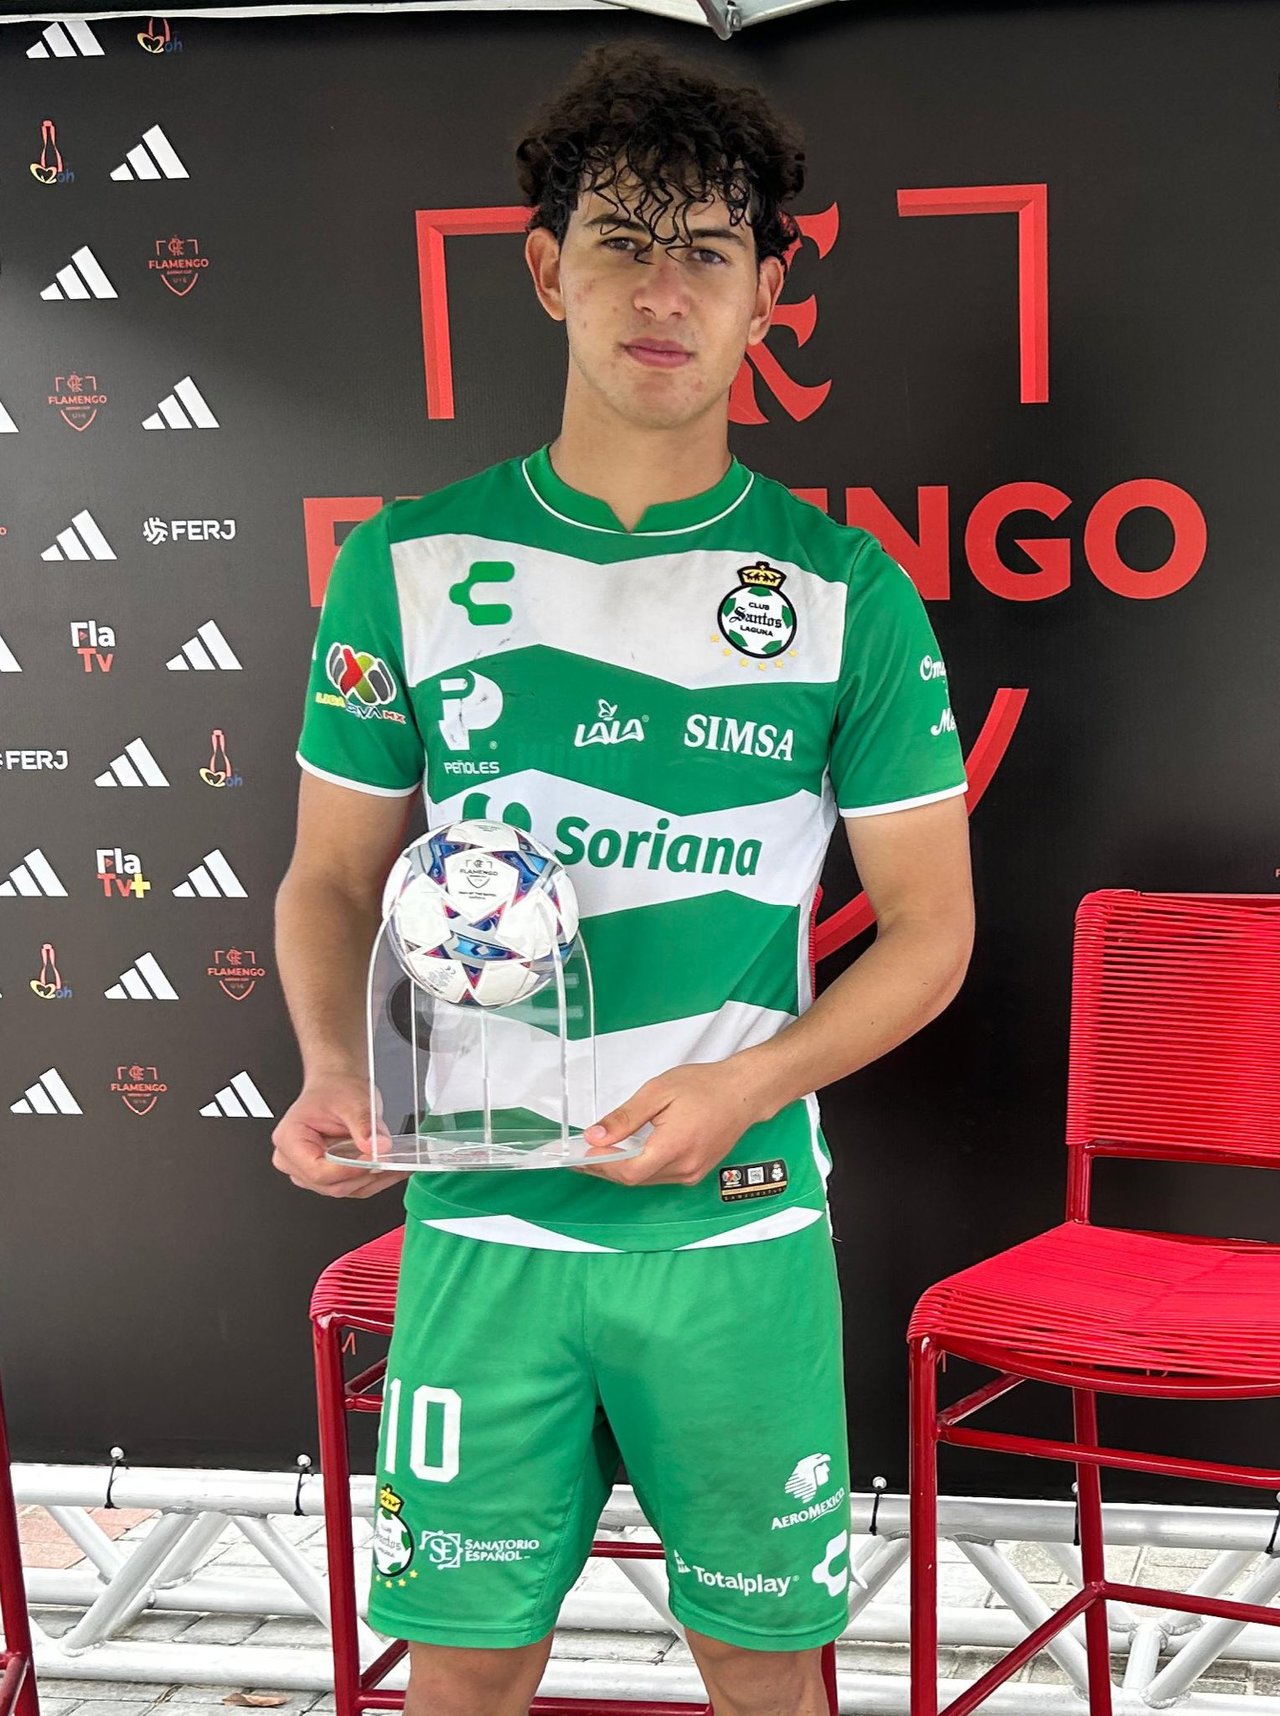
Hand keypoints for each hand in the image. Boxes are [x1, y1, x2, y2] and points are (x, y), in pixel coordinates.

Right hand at [271, 1073, 407, 1198]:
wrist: (336, 1087)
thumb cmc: (335, 1091)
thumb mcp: (353, 1102)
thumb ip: (365, 1125)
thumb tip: (378, 1147)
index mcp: (290, 1139)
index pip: (317, 1171)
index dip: (348, 1170)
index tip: (373, 1160)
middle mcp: (292, 1160)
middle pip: (330, 1184)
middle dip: (363, 1175)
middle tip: (389, 1161)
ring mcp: (307, 1172)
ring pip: (343, 1189)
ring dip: (372, 1180)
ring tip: (395, 1165)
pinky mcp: (325, 1176)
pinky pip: (350, 1187)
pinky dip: (372, 1180)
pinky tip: (389, 1169)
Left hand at [574, 1059, 771, 1187]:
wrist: (743, 1092)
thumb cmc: (704, 1086)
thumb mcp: (658, 1092)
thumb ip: (625, 1118)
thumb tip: (595, 1136)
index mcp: (674, 1146)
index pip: (628, 1171)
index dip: (600, 1166)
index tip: (578, 1155)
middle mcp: (684, 1167)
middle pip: (634, 1178)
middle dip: (605, 1168)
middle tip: (581, 1154)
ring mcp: (692, 1173)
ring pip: (646, 1179)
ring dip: (621, 1169)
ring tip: (599, 1153)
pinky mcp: (695, 1172)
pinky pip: (659, 1176)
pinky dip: (640, 1167)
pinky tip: (627, 1154)